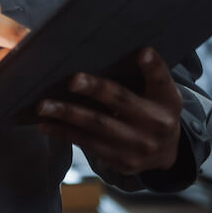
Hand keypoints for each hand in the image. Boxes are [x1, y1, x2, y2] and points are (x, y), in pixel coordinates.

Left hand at [35, 47, 181, 176]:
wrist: (168, 152)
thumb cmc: (157, 109)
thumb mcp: (162, 90)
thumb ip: (151, 72)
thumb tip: (133, 50)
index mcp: (167, 101)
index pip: (161, 80)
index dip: (153, 67)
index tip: (142, 52)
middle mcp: (156, 125)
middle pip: (121, 102)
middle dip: (94, 90)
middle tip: (71, 80)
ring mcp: (138, 146)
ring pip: (98, 127)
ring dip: (68, 116)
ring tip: (44, 106)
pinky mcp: (122, 162)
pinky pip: (89, 144)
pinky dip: (66, 133)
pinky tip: (47, 124)